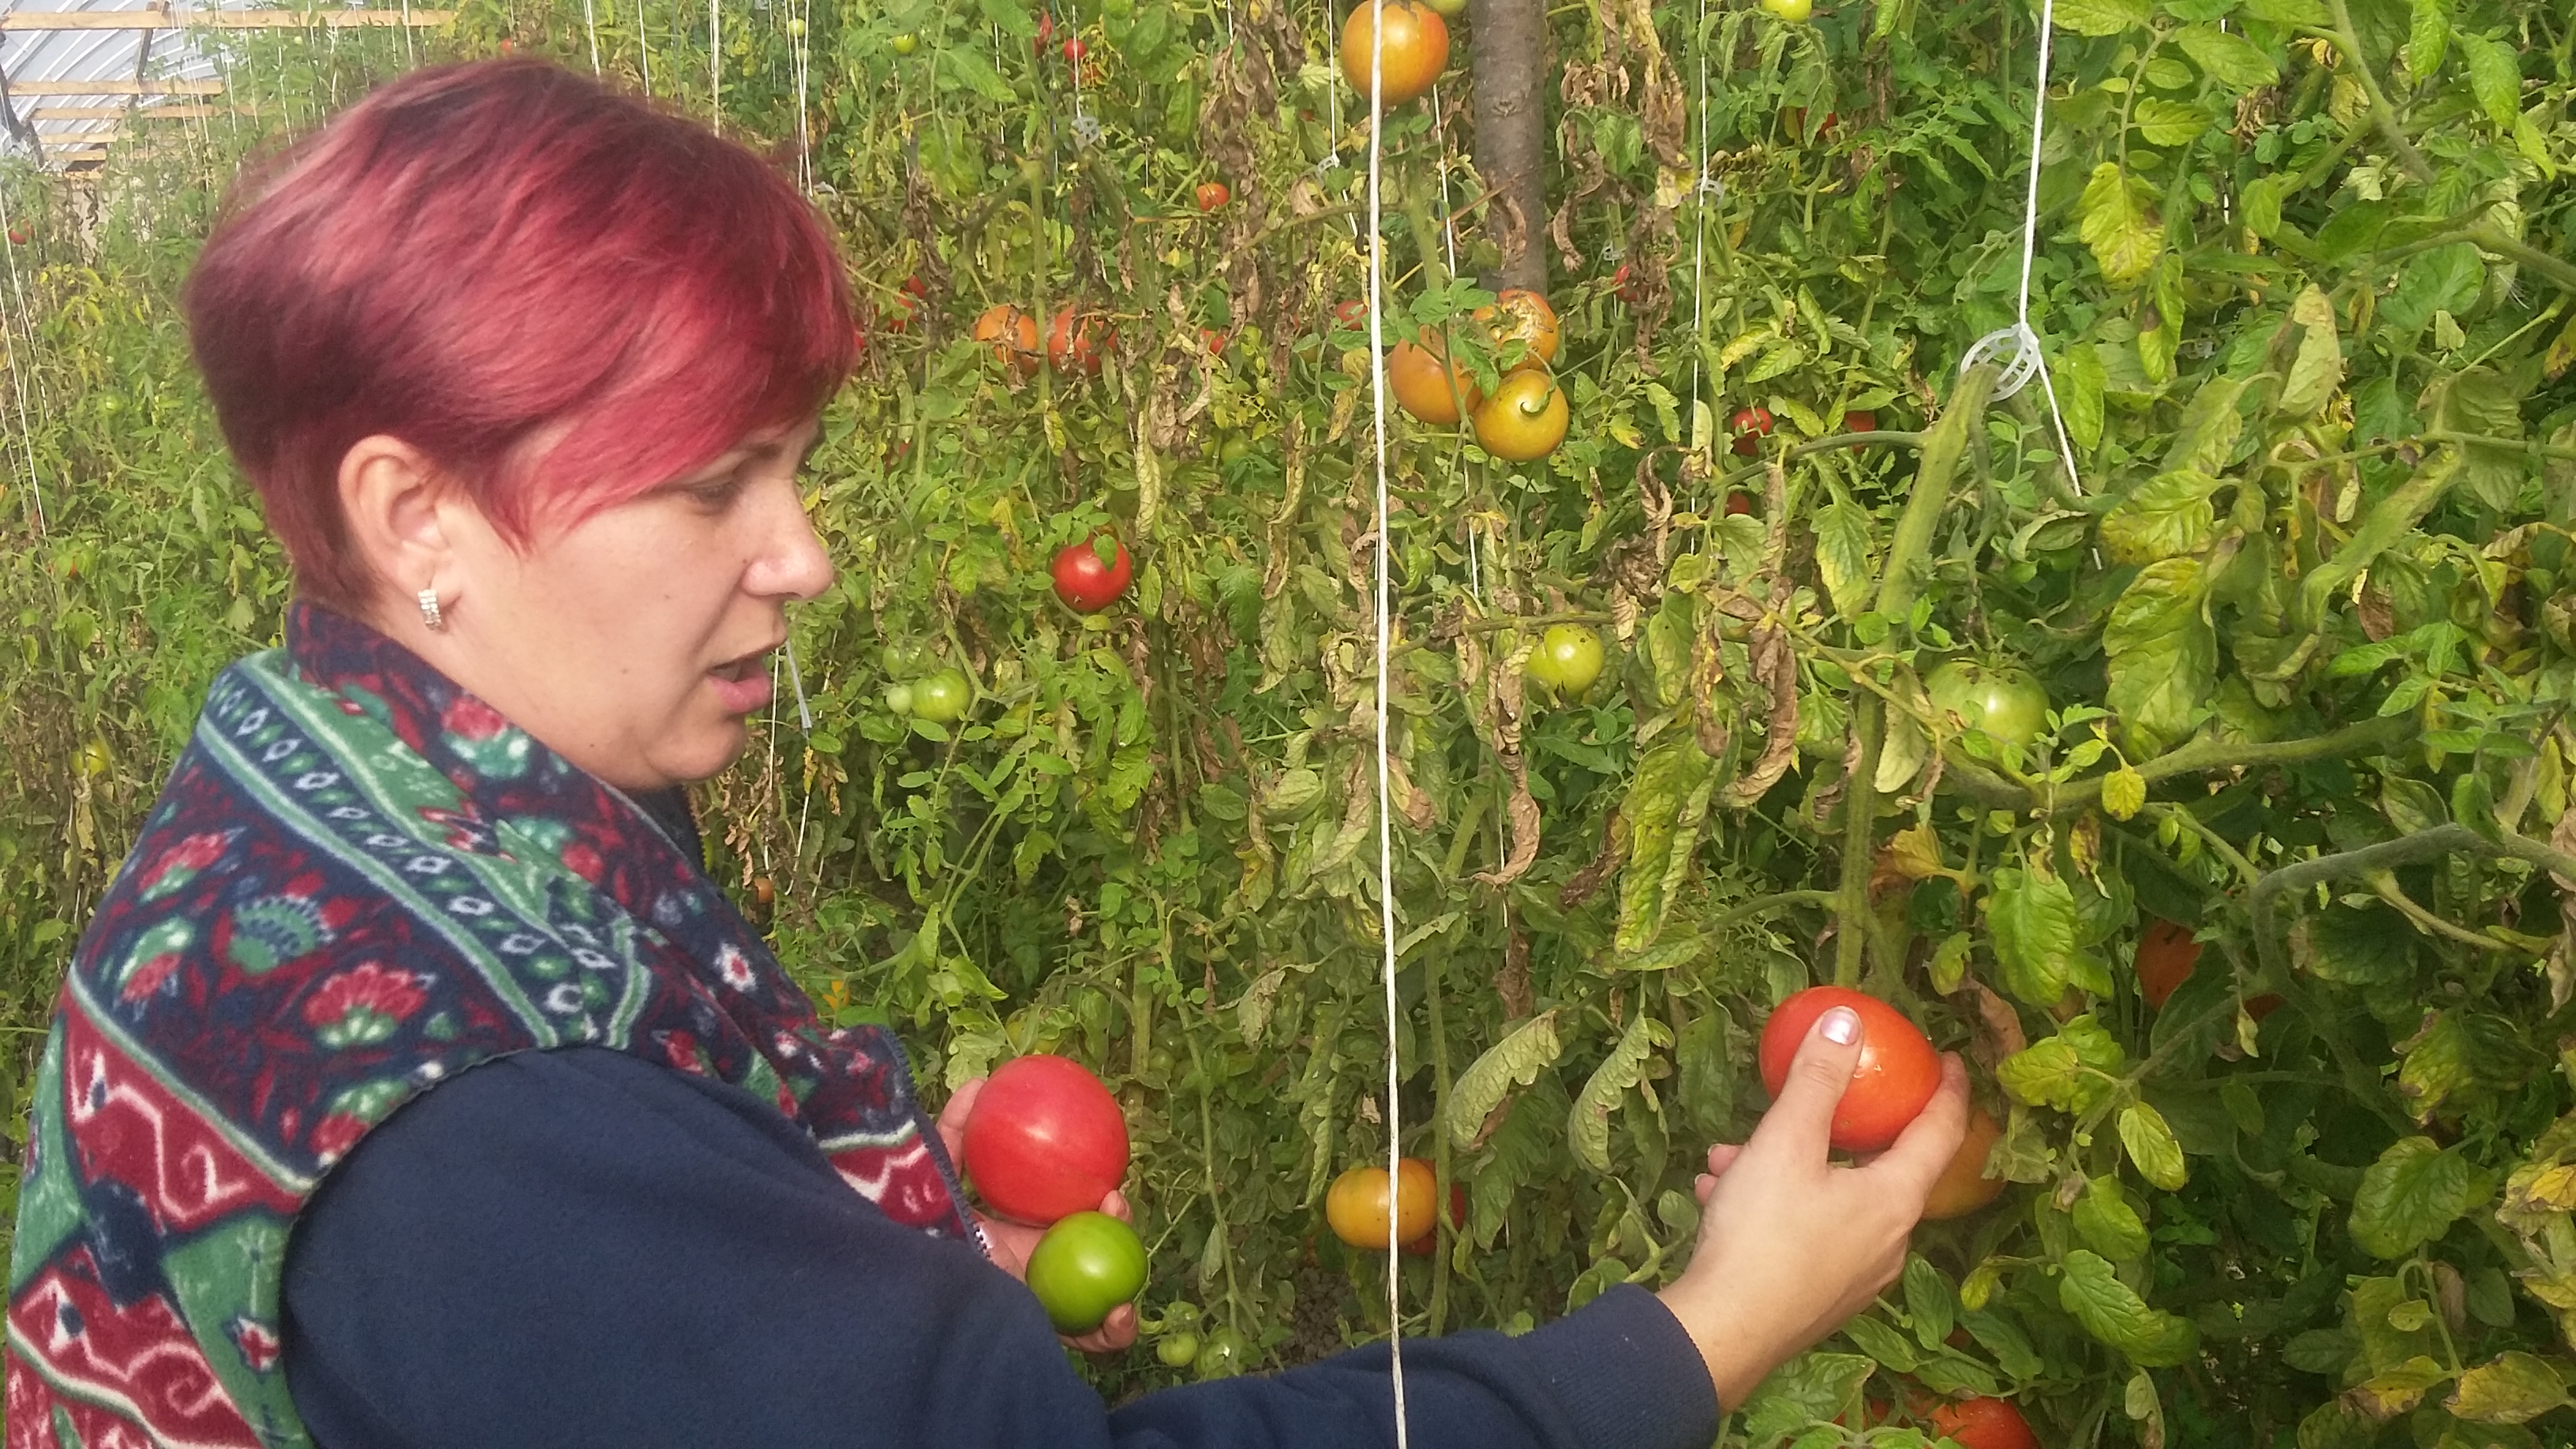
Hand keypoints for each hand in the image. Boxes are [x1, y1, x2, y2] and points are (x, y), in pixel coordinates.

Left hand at [934, 1076, 1140, 1352]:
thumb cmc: (924, 1230)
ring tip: (1121, 1270)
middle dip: (1117, 1229)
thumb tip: (978, 1083)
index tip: (1107, 1186)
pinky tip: (1119, 1313)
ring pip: (1104, 1292)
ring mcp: (1045, 1303)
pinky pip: (1094, 1340)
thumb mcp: (938, 1176)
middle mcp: (1038, 1266)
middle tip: (1113, 1204)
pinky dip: (1116, 1330)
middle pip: (1095, 1248)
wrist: (913, 1292)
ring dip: (1128, 1276)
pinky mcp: (1046, 1336)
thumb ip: (954, 1132)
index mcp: (1022, 1232)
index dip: (1097, 1201)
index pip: (1071, 1215)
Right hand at [1656, 1003, 1968, 1409]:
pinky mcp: (1822, 1297)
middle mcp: (1889, 1240)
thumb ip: (1818, 1079)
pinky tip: (1717, 1197)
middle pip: (1880, 1167)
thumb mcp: (1785, 1142)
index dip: (1949, 1091)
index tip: (1949, 1060)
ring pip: (1832, 1199)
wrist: (1723, 1332)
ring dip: (1785, 1167)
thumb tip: (1847, 1021)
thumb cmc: (1763, 1233)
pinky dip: (1773, 1206)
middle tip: (1804, 1101)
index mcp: (1894, 1199)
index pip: (1940, 1132)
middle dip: (1834, 1128)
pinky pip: (1808, 1233)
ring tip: (1727, 1156)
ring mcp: (1857, 1275)